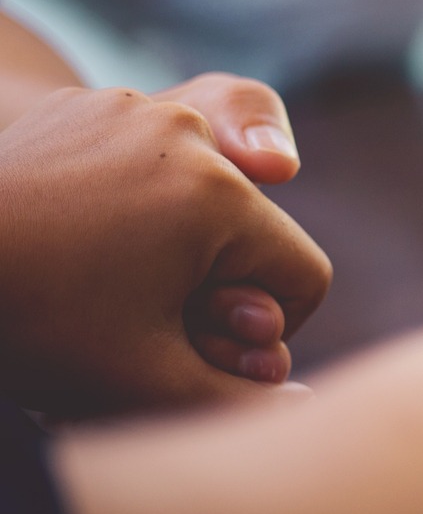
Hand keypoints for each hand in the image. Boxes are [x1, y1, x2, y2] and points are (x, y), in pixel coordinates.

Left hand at [0, 87, 331, 412]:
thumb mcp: (142, 379)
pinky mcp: (87, 109)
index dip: (265, 331)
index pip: (303, 277)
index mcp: (219, 194)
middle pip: (253, 234)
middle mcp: (186, 133)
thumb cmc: (29, 319)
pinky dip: (131, 207)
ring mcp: (131, 110)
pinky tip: (73, 244)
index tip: (200, 350)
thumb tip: (299, 403)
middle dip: (216, 285)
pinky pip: (150, 164)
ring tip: (101, 283)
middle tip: (141, 325)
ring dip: (174, 247)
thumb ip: (237, 403)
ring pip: (203, 198)